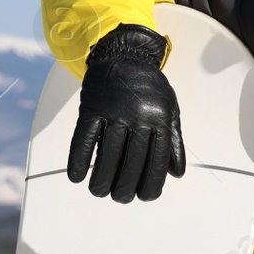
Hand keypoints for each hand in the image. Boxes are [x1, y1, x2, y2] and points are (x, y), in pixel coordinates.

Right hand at [67, 24, 185, 202]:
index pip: (157, 159)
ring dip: (101, 178)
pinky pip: (84, 137)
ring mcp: (114, 111)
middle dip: (126, 185)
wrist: (124, 55)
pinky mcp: (92, 107)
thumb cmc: (149, 88)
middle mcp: (138, 116)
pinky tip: (76, 176)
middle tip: (120, 198)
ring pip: (107, 152)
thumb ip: (173, 141)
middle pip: (132, 160)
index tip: (146, 197)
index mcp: (160, 119)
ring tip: (99, 193)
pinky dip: (78, 158)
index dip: (152, 181)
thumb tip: (177, 174)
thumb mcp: (170, 110)